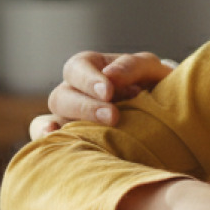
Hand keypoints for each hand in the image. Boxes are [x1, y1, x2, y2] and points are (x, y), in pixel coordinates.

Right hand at [30, 51, 175, 139]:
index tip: (108, 91)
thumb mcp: (150, 69)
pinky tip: (55, 143)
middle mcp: (74, 92)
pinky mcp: (70, 140)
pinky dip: (45, 139)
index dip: (89, 79)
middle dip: (86, 107)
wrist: (164, 115)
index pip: (78, 67)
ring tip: (84, 136)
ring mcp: (68, 118)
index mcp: (90, 68)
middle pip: (61, 96)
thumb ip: (133, 66)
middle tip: (113, 116)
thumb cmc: (153, 85)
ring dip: (67, 127)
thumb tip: (111, 75)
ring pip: (50, 119)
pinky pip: (46, 139)